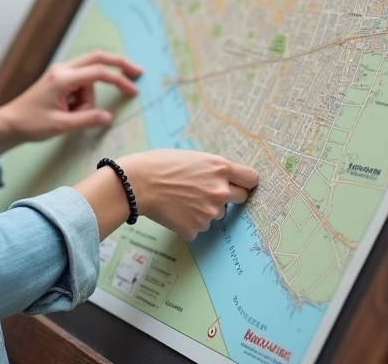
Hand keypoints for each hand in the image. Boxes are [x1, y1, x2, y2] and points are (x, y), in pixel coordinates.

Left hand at [0, 50, 141, 152]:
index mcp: (62, 78)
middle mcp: (62, 70)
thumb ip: (87, 120)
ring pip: (88, 79)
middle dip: (118, 64)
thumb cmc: (31, 124)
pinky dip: (83, 98)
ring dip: (89, 98)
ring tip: (71, 117)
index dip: (119, 81)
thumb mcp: (61, 125)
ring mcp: (60, 73)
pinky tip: (69, 111)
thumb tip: (109, 117)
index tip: (134, 91)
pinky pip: (80, 84)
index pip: (98, 73)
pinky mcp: (59, 80)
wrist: (9, 123)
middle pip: (97, 58)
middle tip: (137, 72)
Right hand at [120, 150, 258, 240]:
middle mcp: (219, 191)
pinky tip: (175, 211)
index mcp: (220, 168)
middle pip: (241, 198)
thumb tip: (227, 178)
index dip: (245, 181)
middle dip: (229, 195)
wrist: (136, 183)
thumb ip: (214, 168)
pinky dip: (190, 222)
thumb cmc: (160, 164)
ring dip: (207, 209)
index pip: (251, 179)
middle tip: (208, 191)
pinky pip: (199, 227)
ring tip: (183, 199)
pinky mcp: (196, 229)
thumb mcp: (193, 157)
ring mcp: (209, 213)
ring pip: (218, 214)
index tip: (242, 184)